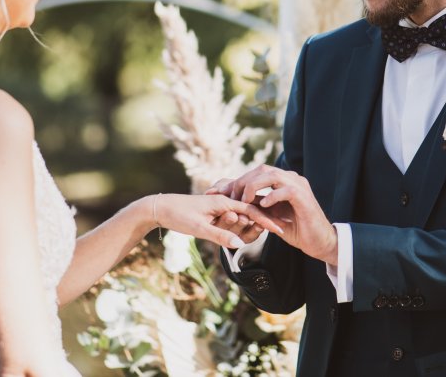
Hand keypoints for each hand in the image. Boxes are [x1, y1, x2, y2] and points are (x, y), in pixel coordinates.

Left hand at [152, 193, 282, 249]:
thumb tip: (240, 244)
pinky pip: (236, 213)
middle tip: (284, 228)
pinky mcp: (215, 210)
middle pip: (251, 209)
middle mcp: (224, 200)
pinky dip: (246, 219)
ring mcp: (220, 205)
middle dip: (267, 218)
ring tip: (274, 226)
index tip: (281, 230)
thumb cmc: (178, 215)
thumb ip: (221, 235)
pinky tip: (253, 224)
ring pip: (244, 212)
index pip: (251, 210)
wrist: (161, 207)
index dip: (267, 221)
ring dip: (257, 220)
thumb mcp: (199, 228)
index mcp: (223, 202)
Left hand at [216, 165, 338, 265]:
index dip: (235, 181)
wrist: (319, 242)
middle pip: (261, 169)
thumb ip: (255, 207)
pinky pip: (286, 190)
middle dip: (241, 182)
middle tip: (227, 197)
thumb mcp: (269, 216)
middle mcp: (290, 178)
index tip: (216, 191)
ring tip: (243, 201)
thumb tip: (232, 203)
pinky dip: (272, 196)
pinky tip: (263, 206)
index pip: (255, 174)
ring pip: (272, 175)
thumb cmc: (295, 229)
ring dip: (253, 186)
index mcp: (282, 181)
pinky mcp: (304, 197)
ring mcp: (298, 186)